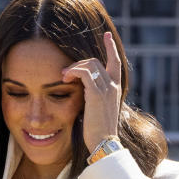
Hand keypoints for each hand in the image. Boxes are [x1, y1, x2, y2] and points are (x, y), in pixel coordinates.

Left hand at [61, 30, 121, 152]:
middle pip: (97, 61)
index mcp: (115, 88)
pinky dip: (73, 72)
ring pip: (90, 64)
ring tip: (63, 77)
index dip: (111, 48)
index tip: (105, 35)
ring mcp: (107, 88)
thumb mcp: (96, 109)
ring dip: (73, 68)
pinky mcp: (97, 93)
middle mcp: (113, 85)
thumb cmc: (97, 130)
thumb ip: (92, 96)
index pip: (115, 62)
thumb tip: (81, 90)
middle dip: (79, 62)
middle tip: (65, 72)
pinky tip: (65, 78)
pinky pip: (84, 72)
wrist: (103, 142)